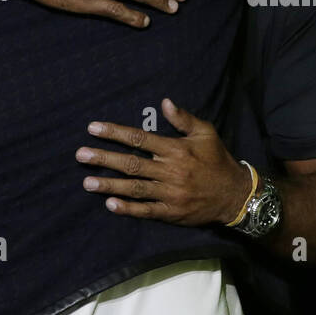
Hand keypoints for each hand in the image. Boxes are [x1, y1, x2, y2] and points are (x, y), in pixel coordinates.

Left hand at [76, 98, 254, 225]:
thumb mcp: (206, 133)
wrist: (235, 194)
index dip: (115, 133)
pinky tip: (110, 205)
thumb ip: (183, 119)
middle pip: (132, 163)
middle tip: (80, 154)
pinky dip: (128, 209)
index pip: (140, 138)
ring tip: (87, 182)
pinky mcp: (171, 212)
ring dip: (109, 185)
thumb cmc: (217, 160)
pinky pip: (146, 211)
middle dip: (104, 158)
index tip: (93, 129)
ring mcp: (170, 193)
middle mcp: (170, 171)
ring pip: (134, 188)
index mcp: (176, 149)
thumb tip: (164, 102)